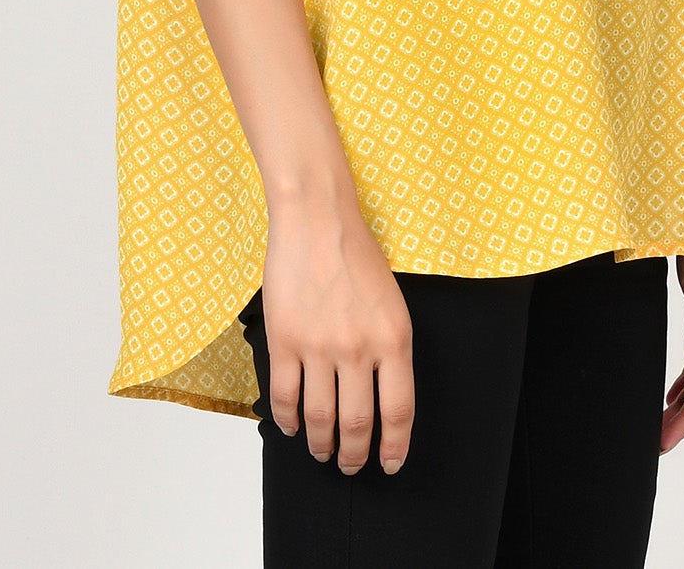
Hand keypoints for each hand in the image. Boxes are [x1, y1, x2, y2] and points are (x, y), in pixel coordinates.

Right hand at [260, 192, 414, 474]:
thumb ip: (388, 348)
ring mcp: (319, 347)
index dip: (395, 446)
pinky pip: (284, 397)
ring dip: (321, 444)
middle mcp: (358, 348)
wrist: (318, 219)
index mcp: (394, 339)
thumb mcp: (392, 302)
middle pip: (358, 424)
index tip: (391, 462)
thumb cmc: (356, 254)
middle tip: (350, 464)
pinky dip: (287, 421)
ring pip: (320, 419)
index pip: (399, 411)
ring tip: (322, 450)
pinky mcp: (285, 341)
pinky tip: (291, 426)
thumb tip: (381, 394)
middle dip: (354, 454)